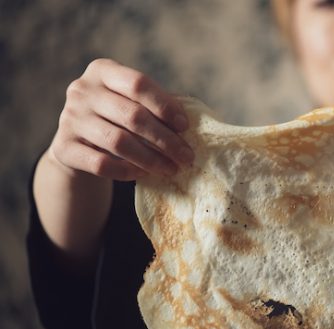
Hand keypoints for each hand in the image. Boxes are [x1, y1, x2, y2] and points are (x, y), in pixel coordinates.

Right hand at [49, 58, 193, 180]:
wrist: (78, 144)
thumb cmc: (117, 118)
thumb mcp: (132, 101)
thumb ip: (156, 103)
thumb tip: (192, 119)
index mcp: (103, 71)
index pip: (138, 83)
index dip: (165, 105)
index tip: (185, 126)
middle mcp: (82, 90)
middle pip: (132, 116)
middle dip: (166, 139)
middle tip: (187, 157)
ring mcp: (69, 119)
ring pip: (118, 142)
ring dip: (152, 159)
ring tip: (172, 169)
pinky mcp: (63, 148)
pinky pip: (102, 164)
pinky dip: (127, 171)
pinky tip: (143, 174)